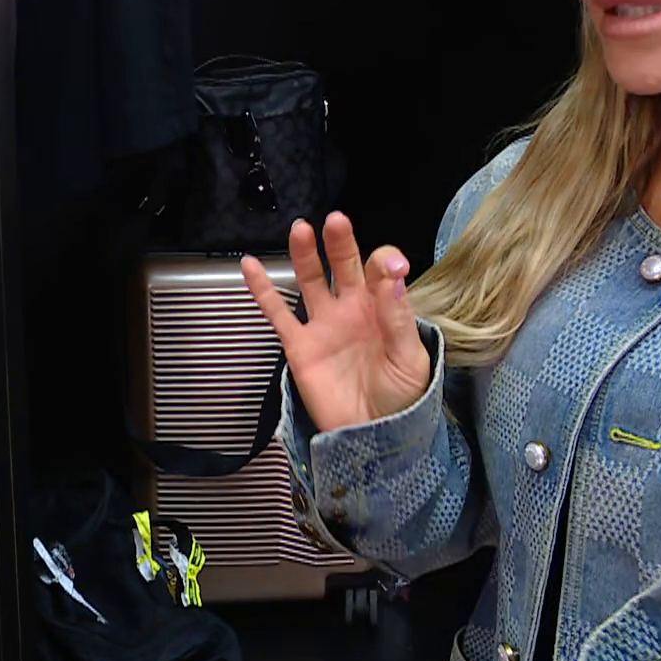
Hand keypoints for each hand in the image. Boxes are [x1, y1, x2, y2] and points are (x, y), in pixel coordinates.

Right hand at [240, 212, 431, 432]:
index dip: (385, 263)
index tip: (391, 266)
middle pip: (344, 264)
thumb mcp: (410, 359)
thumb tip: (392, 278)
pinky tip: (251, 265)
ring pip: (310, 279)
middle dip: (340, 242)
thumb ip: (399, 319)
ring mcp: (324, 325)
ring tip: (302, 229)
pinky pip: (277, 313)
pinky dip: (262, 290)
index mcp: (384, 309)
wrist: (373, 438)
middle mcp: (352, 309)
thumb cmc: (401, 399)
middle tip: (336, 222)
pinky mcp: (300, 345)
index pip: (382, 272)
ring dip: (305, 254)